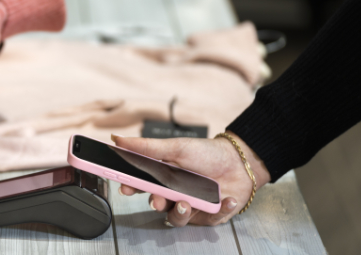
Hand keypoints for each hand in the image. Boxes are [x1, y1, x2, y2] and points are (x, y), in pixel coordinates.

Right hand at [113, 132, 270, 226]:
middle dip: (157, 204)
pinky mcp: (209, 215)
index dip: (131, 188)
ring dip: (181, 212)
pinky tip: (225, 199)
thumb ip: (147, 147)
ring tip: (188, 202)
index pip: (141, 185)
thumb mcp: (176, 147)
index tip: (125, 188)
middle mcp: (174, 193)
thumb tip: (118, 139)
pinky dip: (218, 210)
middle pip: (158, 205)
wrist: (241, 162)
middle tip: (159, 200)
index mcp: (163, 177)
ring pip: (177, 218)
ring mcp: (191, 206)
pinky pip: (207, 220)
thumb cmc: (208, 153)